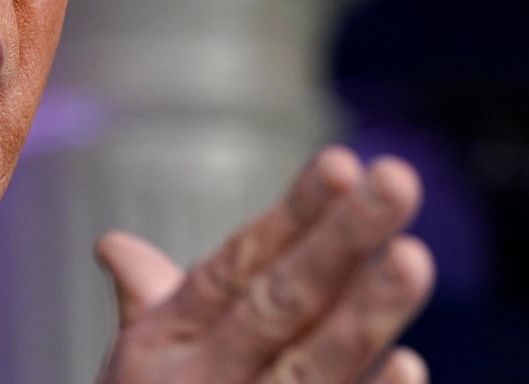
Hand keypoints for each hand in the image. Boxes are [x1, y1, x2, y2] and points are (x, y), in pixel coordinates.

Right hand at [95, 146, 434, 383]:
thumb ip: (145, 299)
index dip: (293, 215)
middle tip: (397, 180)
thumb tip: (113, 245)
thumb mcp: (136, 363)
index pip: (239, 261)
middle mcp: (201, 376)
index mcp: (167, 337)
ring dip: (365, 316)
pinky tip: (410, 368)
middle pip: (280, 303)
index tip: (344, 164)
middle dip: (340, 243)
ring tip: (416, 258)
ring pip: (312, 367)